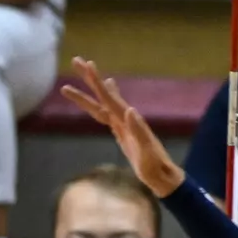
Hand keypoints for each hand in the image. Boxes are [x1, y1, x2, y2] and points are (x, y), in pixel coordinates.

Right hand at [60, 56, 185, 196]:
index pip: (109, 98)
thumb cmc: (154, 167)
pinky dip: (104, 102)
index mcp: (128, 120)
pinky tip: (104, 97)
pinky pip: (108, 113)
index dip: (97, 82)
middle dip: (89, 79)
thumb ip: (139, 131)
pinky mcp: (122, 132)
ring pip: (102, 103)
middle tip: (76, 60)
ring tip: (81, 74)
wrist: (162, 176)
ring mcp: (123, 124)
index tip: (89, 65)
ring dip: (90, 90)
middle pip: (103, 95)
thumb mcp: (147, 151)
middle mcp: (125, 118)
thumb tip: (129, 109)